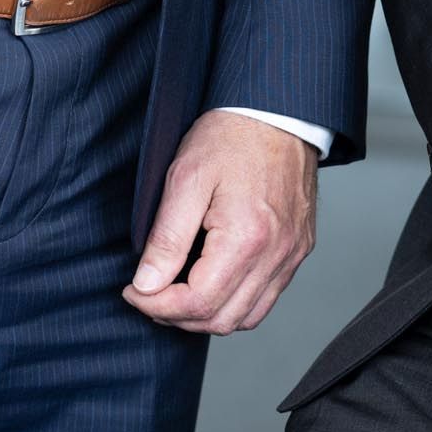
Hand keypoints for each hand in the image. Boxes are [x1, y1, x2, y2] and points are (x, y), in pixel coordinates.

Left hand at [124, 110, 318, 333]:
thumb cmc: (232, 135)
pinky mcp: (298, 249)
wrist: (279, 110)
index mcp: (247, 237)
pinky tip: (212, 283)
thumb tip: (147, 284)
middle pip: (222, 320)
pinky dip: (235, 303)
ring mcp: (291, 254)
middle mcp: (276, 255)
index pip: (197, 303)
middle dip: (177, 316)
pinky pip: (266, 298)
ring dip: (206, 315)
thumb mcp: (186, 177)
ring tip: (175, 292)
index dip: (156, 305)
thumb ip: (166, 237)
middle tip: (148, 293)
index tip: (133, 290)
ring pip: (247, 318)